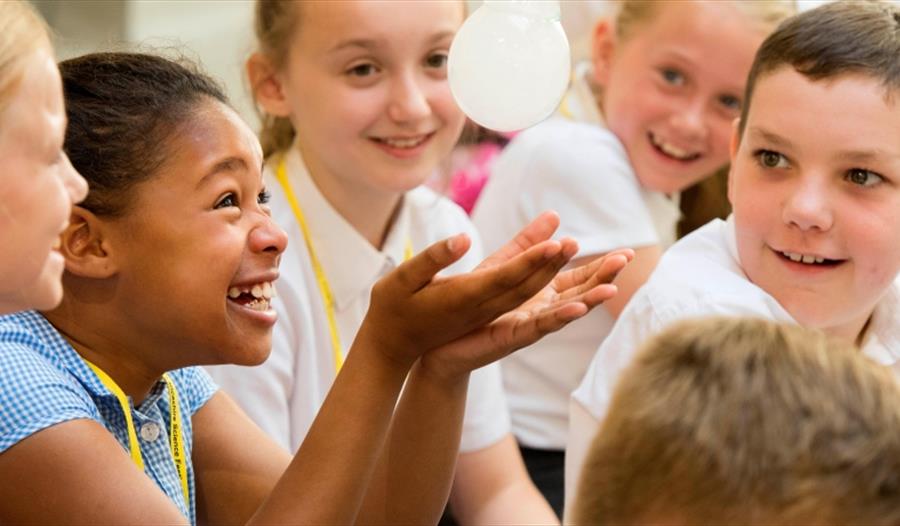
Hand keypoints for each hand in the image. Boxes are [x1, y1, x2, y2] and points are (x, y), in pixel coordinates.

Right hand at [356, 213, 575, 368]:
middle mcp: (483, 310)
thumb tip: (461, 239)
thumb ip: (432, 259)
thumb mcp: (402, 281)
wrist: (393, 346)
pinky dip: (548, 286)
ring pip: (532, 296)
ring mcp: (488, 315)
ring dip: (561, 280)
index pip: (505, 277)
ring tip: (590, 265)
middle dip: (557, 266)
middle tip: (583, 243)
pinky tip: (569, 278)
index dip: (532, 260)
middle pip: (528, 287)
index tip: (558, 244)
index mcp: (463, 299)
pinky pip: (525, 299)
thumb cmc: (392, 309)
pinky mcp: (490, 315)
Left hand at [421, 212, 632, 377]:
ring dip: (589, 299)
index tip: (626, 253)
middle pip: (579, 292)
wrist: (442, 339)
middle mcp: (542, 309)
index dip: (601, 266)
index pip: (578, 277)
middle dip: (603, 277)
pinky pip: (540, 325)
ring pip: (565, 310)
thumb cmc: (473, 303)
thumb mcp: (502, 265)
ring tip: (611, 288)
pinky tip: (577, 308)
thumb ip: (528, 243)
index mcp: (541, 292)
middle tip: (626, 260)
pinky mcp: (514, 336)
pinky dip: (559, 317)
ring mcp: (531, 324)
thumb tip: (556, 214)